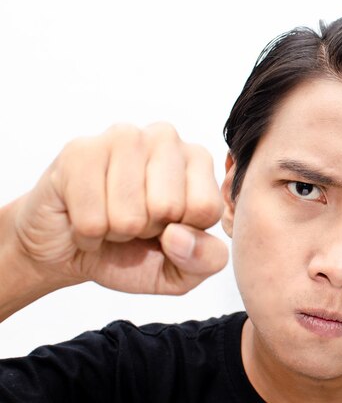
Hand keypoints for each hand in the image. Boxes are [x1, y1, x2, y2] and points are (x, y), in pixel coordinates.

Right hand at [11, 122, 227, 294]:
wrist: (71, 251)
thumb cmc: (134, 251)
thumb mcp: (183, 269)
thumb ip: (205, 259)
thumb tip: (178, 236)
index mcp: (198, 159)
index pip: (206, 207)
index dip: (184, 234)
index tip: (168, 227)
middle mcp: (165, 138)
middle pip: (168, 206)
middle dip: (148, 231)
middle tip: (135, 223)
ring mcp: (122, 137)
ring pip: (129, 215)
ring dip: (116, 232)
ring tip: (110, 217)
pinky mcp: (79, 151)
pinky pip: (92, 220)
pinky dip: (88, 234)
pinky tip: (84, 216)